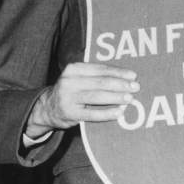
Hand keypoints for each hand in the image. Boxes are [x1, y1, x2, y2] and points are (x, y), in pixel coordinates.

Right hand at [25, 62, 139, 135]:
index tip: (133, 75)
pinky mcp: (69, 113)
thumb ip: (96, 75)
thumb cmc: (72, 91)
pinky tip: (119, 112)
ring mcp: (68, 98)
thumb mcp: (78, 78)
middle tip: (135, 87)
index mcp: (73, 69)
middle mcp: (69, 81)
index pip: (100, 69)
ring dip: (115, 97)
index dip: (118, 72)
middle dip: (120, 84)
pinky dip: (107, 113)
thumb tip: (126, 77)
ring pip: (96, 96)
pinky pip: (91, 114)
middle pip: (100, 82)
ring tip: (130, 99)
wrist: (47, 109)